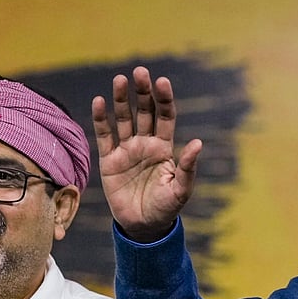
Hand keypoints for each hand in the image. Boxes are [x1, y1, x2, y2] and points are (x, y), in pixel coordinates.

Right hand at [92, 66, 202, 242]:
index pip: (165, 117)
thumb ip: (187, 167)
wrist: (142, 227)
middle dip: (142, 92)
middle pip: (144, 112)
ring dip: (121, 99)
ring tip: (119, 80)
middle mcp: (145, 144)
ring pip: (123, 119)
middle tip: (140, 72)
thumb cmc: (165, 208)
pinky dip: (101, 119)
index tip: (162, 82)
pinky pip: (104, 135)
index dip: (163, 99)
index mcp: (164, 148)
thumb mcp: (181, 190)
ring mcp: (126, 150)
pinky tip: (99, 102)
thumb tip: (198, 143)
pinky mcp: (109, 160)